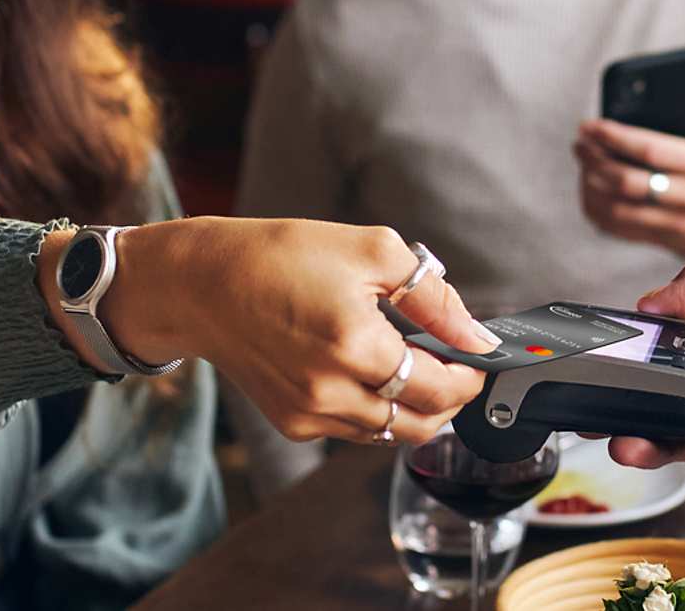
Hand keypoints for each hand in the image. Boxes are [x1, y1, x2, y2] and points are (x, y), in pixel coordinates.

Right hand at [101, 218, 498, 444]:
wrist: (203, 284)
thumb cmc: (282, 256)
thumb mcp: (371, 250)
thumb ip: (433, 297)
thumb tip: (476, 335)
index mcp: (354, 345)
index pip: (439, 389)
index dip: (470, 377)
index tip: (480, 359)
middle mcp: (330, 392)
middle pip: (421, 424)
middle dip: (451, 401)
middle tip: (459, 369)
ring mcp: (308, 414)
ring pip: (389, 433)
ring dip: (415, 409)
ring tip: (419, 368)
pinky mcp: (292, 423)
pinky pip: (354, 431)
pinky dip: (377, 410)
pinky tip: (374, 374)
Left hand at [576, 72, 684, 257]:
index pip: (652, 151)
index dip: (615, 137)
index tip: (591, 124)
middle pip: (629, 182)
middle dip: (596, 160)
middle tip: (580, 142)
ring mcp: (677, 223)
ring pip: (619, 209)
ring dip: (591, 186)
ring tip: (582, 163)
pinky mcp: (665, 240)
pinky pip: (620, 229)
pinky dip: (598, 210)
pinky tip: (590, 190)